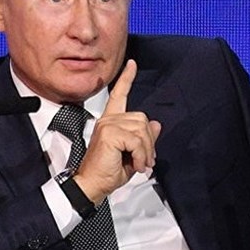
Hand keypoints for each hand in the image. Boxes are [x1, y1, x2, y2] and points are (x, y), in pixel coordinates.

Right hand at [73, 60, 161, 203]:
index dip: (127, 79)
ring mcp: (107, 125)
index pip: (119, 95)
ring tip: (140, 164)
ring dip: (146, 151)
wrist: (92, 185)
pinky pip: (137, 140)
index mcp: (111, 122)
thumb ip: (144, 139)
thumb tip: (157, 125)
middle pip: (142, 119)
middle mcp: (108, 120)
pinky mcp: (109, 133)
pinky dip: (141, 154)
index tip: (132, 64)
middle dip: (149, 142)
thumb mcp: (132, 155)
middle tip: (145, 161)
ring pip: (142, 130)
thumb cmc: (108, 172)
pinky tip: (135, 165)